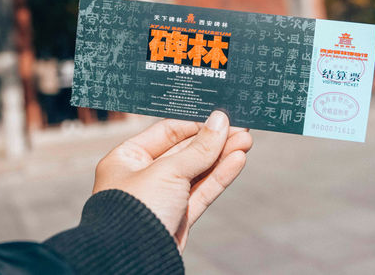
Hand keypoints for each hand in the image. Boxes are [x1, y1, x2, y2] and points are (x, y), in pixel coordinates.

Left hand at [93, 112, 252, 249]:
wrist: (133, 264)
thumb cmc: (136, 211)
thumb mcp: (168, 171)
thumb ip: (198, 148)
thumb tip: (220, 120)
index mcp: (127, 158)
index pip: (166, 132)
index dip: (195, 123)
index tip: (220, 115)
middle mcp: (143, 176)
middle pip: (185, 150)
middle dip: (214, 140)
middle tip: (241, 126)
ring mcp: (161, 198)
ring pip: (197, 171)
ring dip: (222, 156)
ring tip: (247, 140)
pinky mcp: (177, 219)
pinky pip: (201, 192)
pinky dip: (219, 176)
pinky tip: (238, 160)